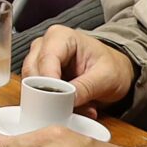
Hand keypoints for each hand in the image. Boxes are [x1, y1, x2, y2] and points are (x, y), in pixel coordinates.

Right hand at [20, 26, 134, 109]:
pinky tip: (69, 108)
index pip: (45, 60)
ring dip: (49, 101)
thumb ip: (86, 87)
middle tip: (65, 109)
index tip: (58, 102)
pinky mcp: (40, 76)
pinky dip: (50, 105)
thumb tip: (67, 100)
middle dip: (47, 94)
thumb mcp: (106, 77)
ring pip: (30, 85)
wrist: (116, 71)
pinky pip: (36, 94)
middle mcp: (44, 45)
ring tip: (74, 108)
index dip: (49, 83)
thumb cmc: (112, 67)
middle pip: (32, 72)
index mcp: (61, 36)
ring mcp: (39, 60)